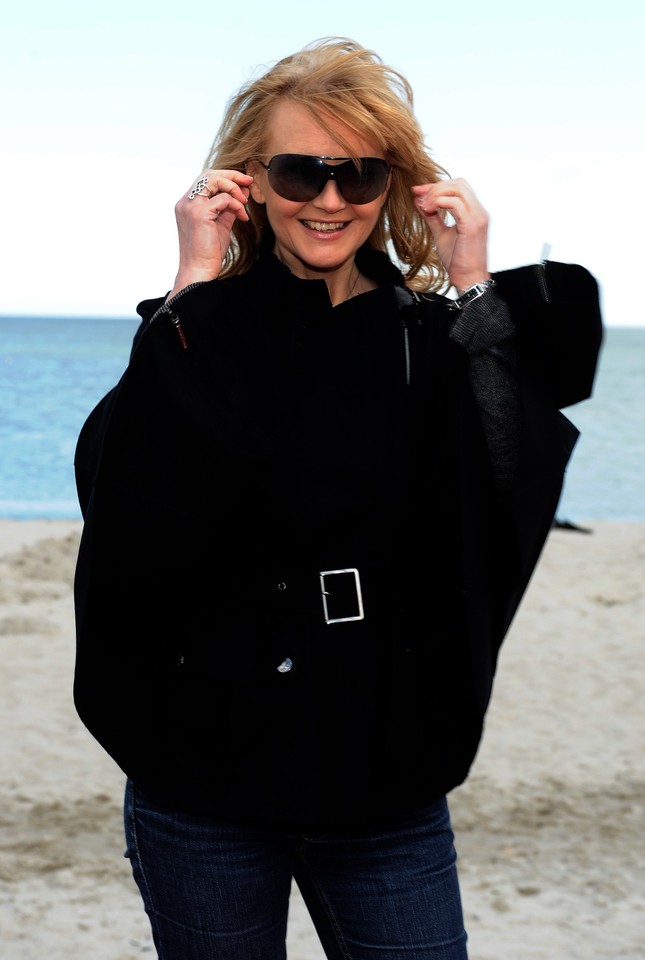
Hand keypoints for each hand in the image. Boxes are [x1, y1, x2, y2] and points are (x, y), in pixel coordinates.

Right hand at [168, 170, 253, 298]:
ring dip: (234, 188)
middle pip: (208, 174)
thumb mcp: (221, 225)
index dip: (225, 177)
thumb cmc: (208, 252)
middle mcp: (185, 203)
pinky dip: (236, 205)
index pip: (205, 179)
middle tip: (249, 181)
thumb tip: (242, 192)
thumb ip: (229, 208)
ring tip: (244, 203)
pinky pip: (223, 199)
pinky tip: (242, 217)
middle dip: (231, 175)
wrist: (200, 271)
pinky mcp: (199, 214)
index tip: (244, 181)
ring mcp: (190, 207)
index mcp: (188, 204)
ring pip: (214, 180)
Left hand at [412, 178, 489, 291]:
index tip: (418, 190)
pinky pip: (455, 203)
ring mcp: (478, 217)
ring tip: (423, 206)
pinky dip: (439, 202)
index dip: (437, 185)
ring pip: (457, 189)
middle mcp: (479, 211)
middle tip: (419, 196)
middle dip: (435, 186)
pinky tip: (428, 210)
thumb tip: (419, 202)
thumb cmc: (458, 261)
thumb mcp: (441, 234)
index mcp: (474, 212)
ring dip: (436, 194)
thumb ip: (432, 217)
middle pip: (458, 183)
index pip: (458, 187)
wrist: (469, 280)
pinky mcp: (472, 225)